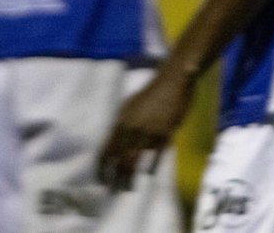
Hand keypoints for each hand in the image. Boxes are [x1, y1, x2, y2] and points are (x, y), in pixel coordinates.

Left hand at [96, 70, 191, 191]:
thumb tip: (112, 146)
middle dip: (114, 179)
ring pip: (134, 162)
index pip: (105, 150)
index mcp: (120, 122)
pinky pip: (156, 156)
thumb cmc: (149, 94)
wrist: (172, 82)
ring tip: (127, 188)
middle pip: (118, 161)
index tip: (101, 180)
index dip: (101, 168)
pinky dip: (152, 167)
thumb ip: (120, 126)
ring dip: (128, 178)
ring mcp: (149, 133)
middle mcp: (132, 129)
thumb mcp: (129, 107)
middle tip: (112, 192)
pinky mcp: (165, 135)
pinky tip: (149, 175)